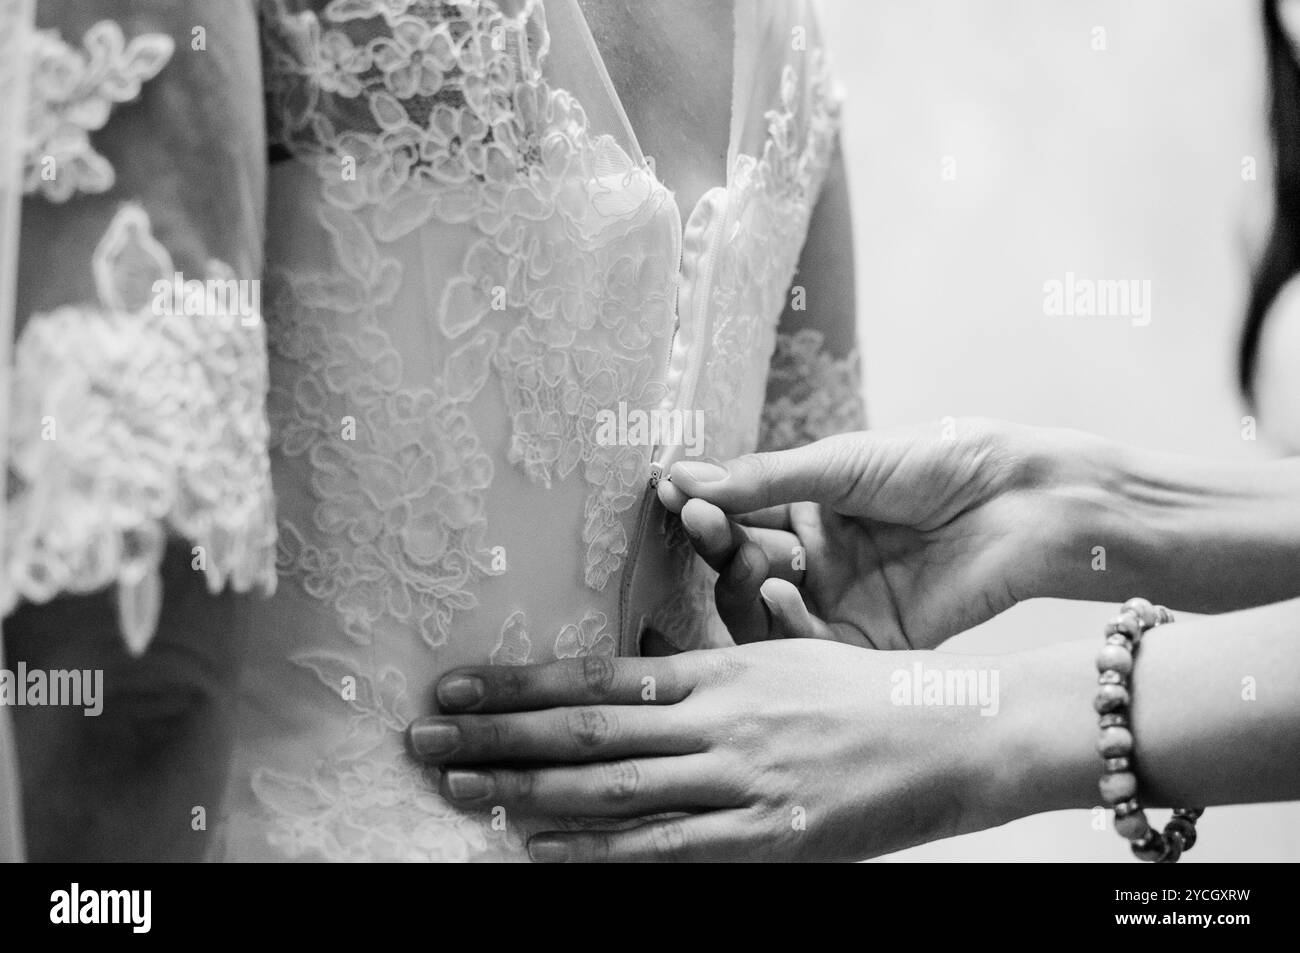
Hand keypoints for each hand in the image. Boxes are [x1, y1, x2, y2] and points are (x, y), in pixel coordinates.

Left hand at [407, 641, 1007, 861]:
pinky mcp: (770, 833)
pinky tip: (539, 850)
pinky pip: (666, 846)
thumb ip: (708, 675)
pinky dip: (597, 851)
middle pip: (587, 729)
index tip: (455, 683)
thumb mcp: (781, 660)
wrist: (956, 732)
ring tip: (458, 788)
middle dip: (497, 734)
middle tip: (421, 736)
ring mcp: (742, 776)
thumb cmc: (866, 695)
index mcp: (720, 670)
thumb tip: (635, 680)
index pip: (597, 676)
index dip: (519, 682)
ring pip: (613, 786)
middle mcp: (719, 717)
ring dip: (526, 790)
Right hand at [660, 418, 1117, 648]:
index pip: (739, 513)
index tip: (669, 494)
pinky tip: (776, 592)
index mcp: (811, 508)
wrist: (1022, 502)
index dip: (705, 506)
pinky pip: (808, 648)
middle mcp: (818, 560)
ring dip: (739, 584)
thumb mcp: (842, 462)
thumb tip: (681, 476)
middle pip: (742, 563)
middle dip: (716, 543)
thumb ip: (763, 479)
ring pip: (764, 610)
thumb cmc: (939, 462)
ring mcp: (840, 603)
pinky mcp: (868, 645)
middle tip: (698, 521)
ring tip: (741, 556)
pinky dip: (783, 624)